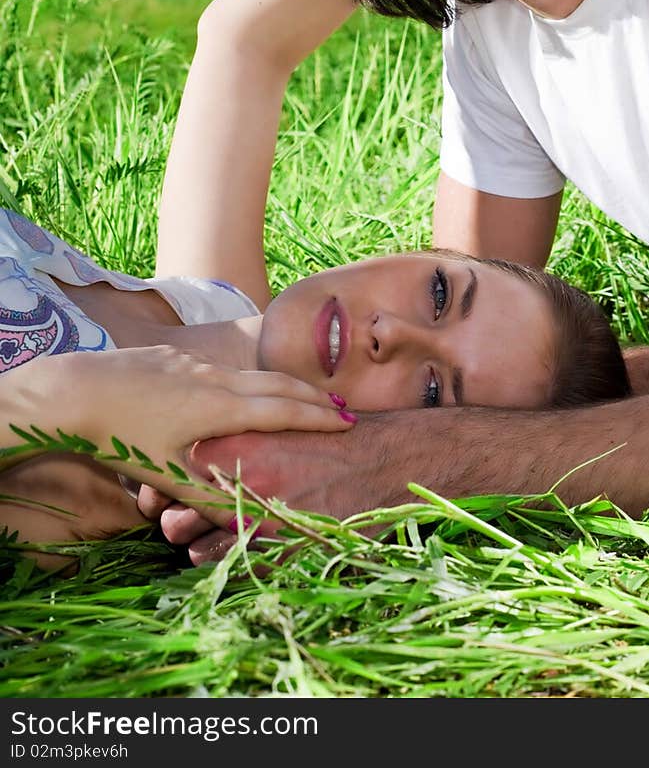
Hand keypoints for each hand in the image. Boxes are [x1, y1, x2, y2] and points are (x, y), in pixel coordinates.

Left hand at [64, 345, 355, 505]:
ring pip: (250, 373)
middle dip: (311, 397)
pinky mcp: (172, 356)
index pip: (283, 410)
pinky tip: (242, 391)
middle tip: (340, 407)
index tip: (346, 422)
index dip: (317, 417)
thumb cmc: (120, 436)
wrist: (74, 391)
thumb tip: (244, 520)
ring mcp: (193, 363)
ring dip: (282, 386)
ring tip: (301, 398)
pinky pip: (222, 369)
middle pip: (276, 384)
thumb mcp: (166, 475)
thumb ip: (207, 496)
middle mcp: (214, 378)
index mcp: (220, 406)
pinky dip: (248, 381)